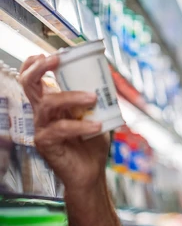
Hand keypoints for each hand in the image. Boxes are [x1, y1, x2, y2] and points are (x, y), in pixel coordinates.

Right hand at [19, 55, 109, 194]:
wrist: (91, 171)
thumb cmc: (92, 143)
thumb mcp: (97, 114)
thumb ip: (96, 98)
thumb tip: (108, 78)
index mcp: (51, 103)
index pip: (34, 80)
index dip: (34, 64)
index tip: (50, 54)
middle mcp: (42, 113)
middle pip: (30, 84)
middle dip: (40, 68)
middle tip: (57, 58)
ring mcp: (41, 128)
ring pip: (48, 103)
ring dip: (72, 96)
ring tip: (93, 98)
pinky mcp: (45, 143)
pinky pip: (61, 129)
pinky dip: (81, 126)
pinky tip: (97, 126)